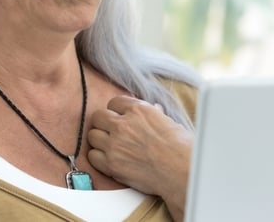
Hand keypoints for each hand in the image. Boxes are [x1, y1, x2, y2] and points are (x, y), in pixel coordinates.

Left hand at [87, 96, 192, 218]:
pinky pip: (93, 156)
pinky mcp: (111, 163)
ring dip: (100, 140)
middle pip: (98, 117)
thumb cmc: (181, 148)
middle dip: (105, 124)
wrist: (181, 170)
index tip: (120, 118)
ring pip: (92, 135)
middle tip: (112, 132)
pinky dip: (99, 158)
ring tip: (111, 146)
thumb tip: (154, 110)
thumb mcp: (168, 121)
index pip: (114, 102)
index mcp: (138, 109)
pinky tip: (110, 159)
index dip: (117, 112)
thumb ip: (153, 114)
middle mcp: (123, 124)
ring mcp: (115, 144)